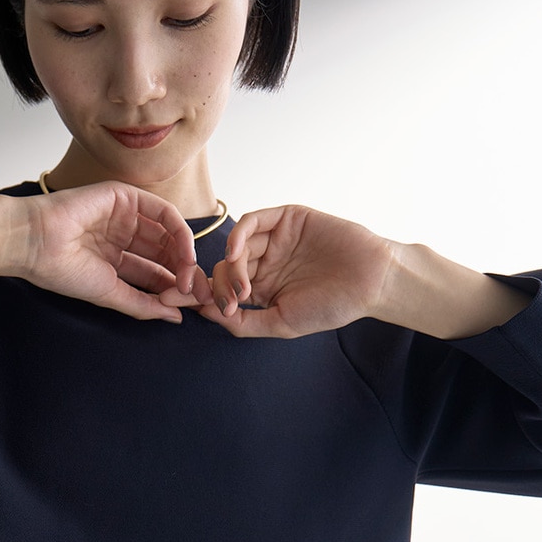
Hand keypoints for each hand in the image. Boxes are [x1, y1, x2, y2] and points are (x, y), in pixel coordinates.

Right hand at [20, 181, 198, 322]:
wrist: (36, 242)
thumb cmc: (63, 270)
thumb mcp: (109, 294)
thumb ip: (143, 304)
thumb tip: (176, 317)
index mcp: (114, 260)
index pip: (154, 274)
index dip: (174, 289)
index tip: (191, 307)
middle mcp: (122, 236)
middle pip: (165, 254)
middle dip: (184, 274)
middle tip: (198, 294)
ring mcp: (124, 215)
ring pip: (168, 234)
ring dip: (185, 257)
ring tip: (191, 280)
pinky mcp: (126, 196)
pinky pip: (163, 213)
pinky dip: (180, 233)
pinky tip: (185, 256)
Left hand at [164, 204, 396, 337]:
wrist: (372, 280)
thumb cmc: (332, 306)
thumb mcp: (282, 323)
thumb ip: (244, 322)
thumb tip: (206, 316)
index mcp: (260, 288)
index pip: (219, 288)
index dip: (195, 295)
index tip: (169, 302)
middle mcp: (263, 261)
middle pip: (221, 267)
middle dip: (210, 285)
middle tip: (212, 300)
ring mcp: (274, 238)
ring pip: (234, 247)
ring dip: (229, 267)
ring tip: (242, 290)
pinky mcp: (286, 218)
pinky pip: (252, 222)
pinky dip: (238, 235)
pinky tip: (237, 253)